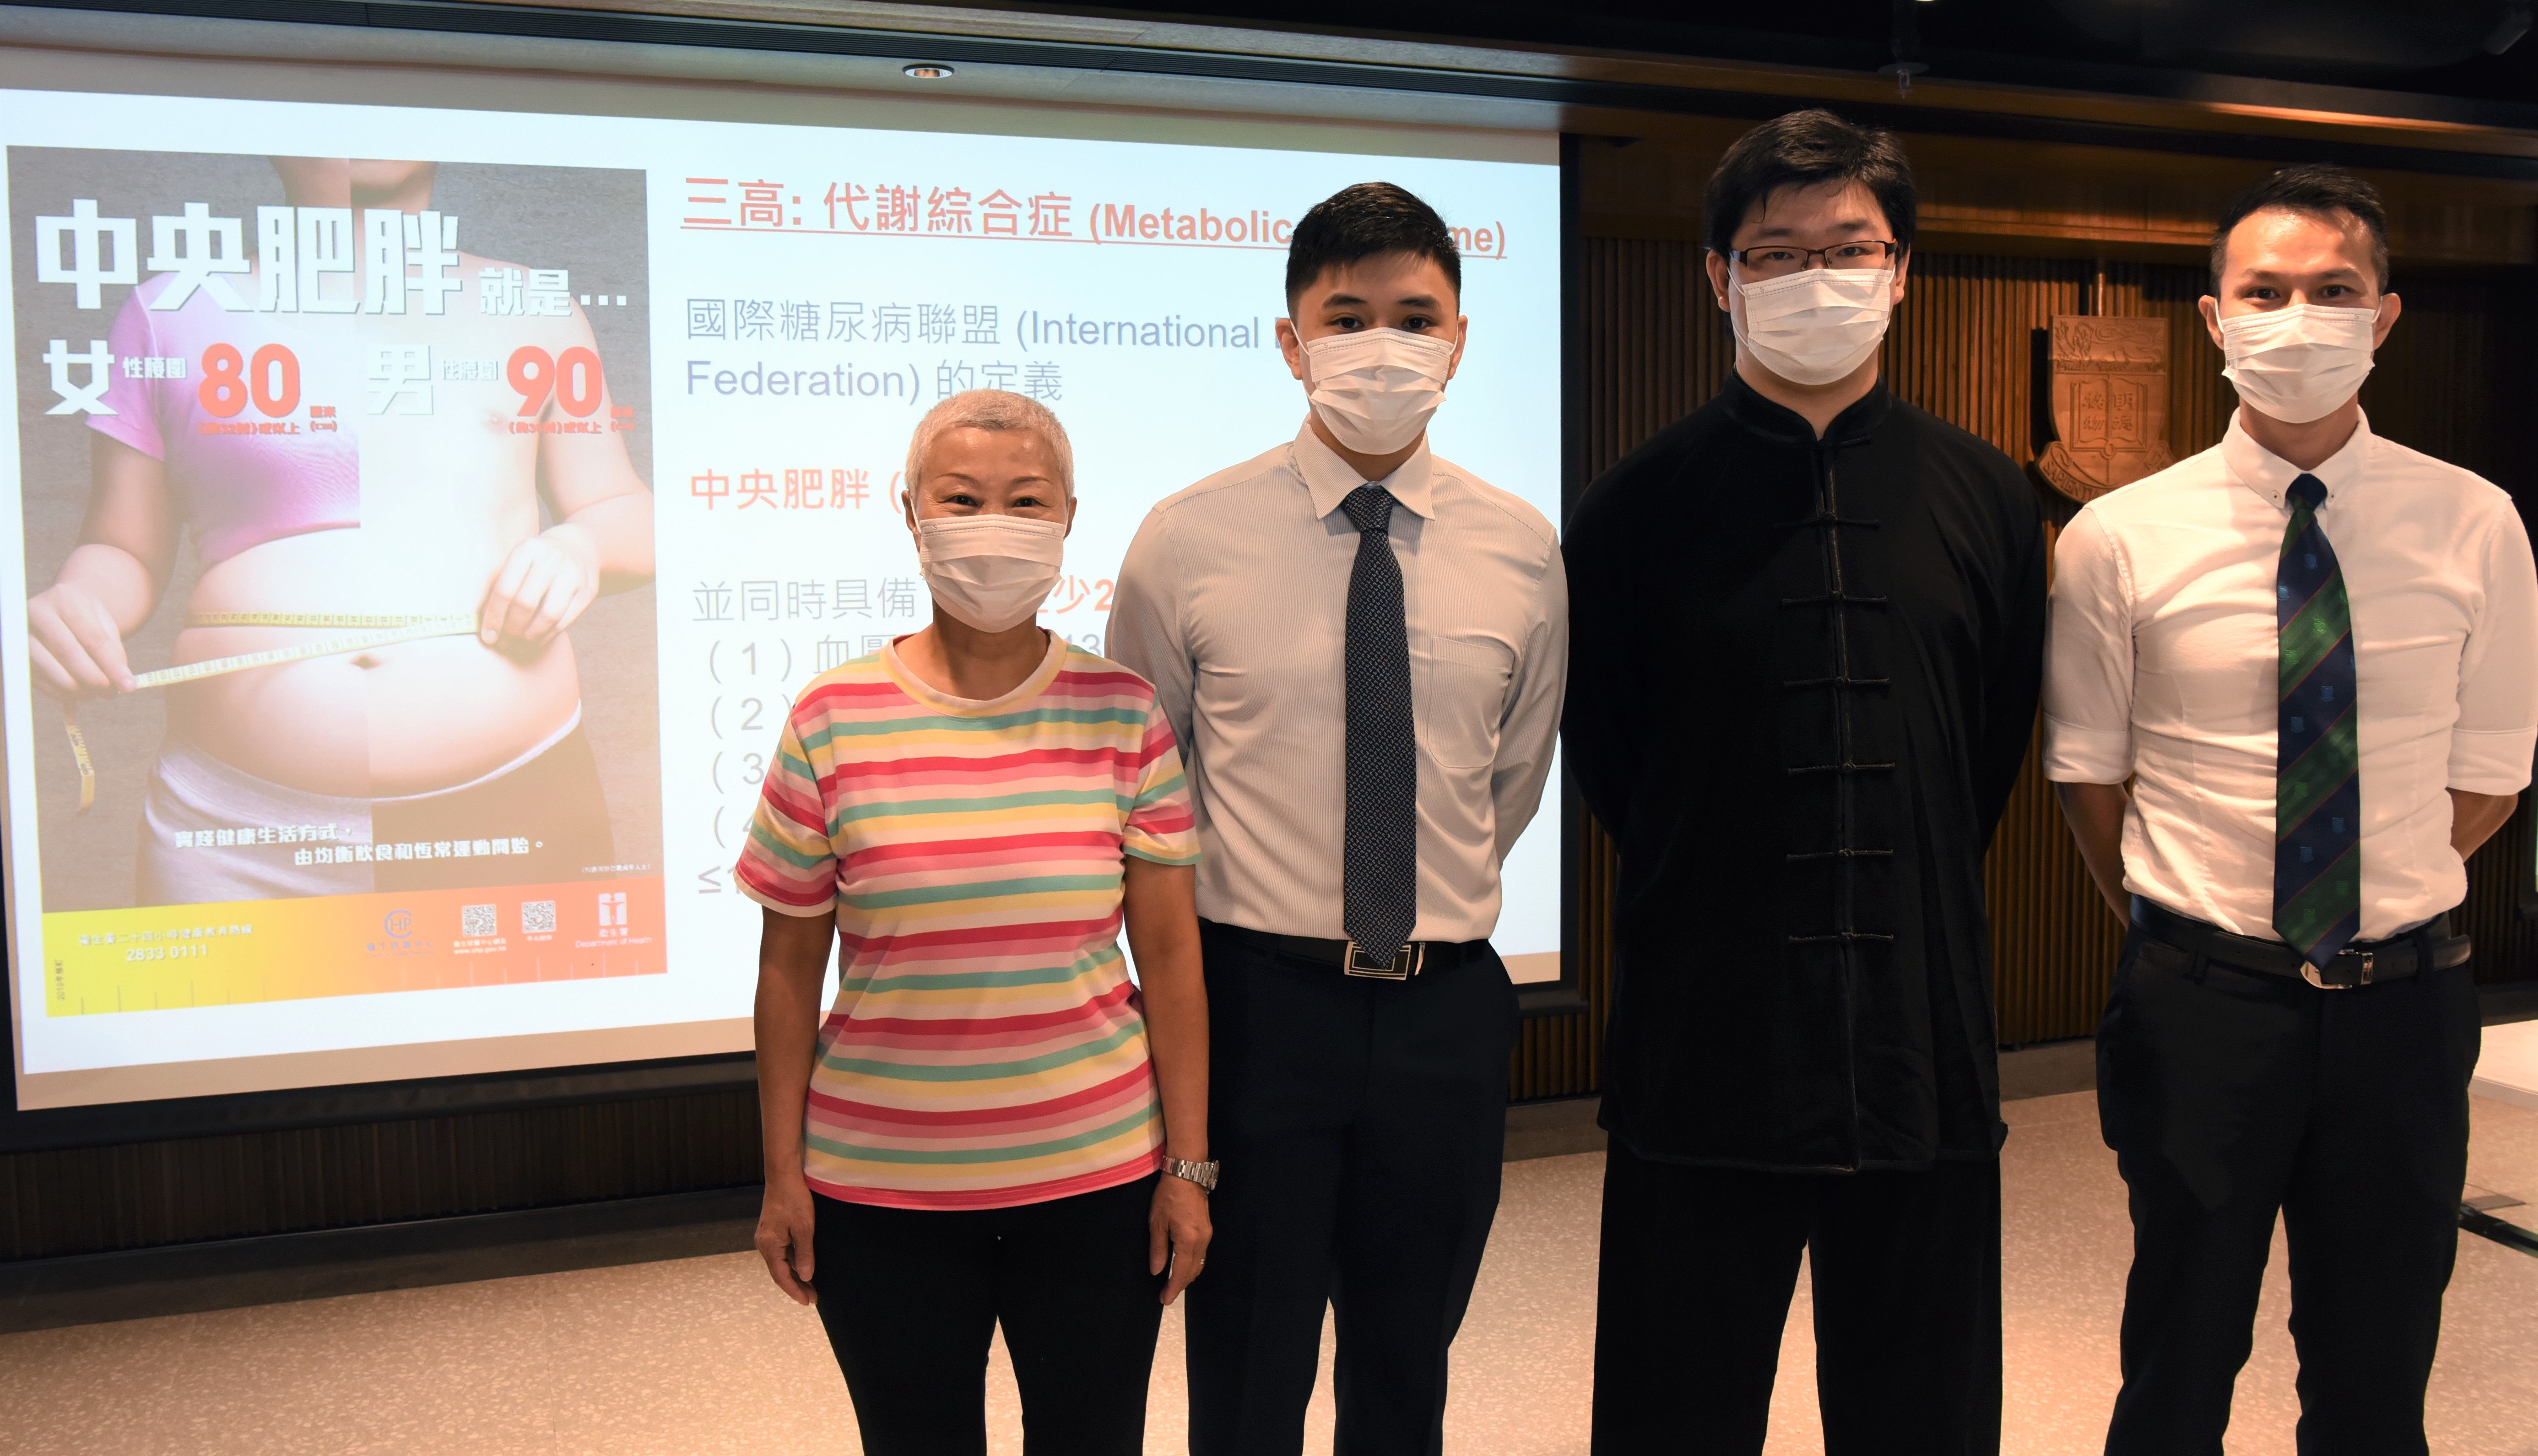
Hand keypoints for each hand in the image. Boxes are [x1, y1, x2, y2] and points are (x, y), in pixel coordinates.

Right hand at [27, 580, 135, 699]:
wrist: (57, 609)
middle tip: (110, 693)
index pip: (92, 637)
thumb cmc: (85, 617)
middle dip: (94, 678)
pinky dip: (61, 693)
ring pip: (51, 670)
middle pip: (68, 652)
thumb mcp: (105, 624)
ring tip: (96, 693)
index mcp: (65, 599)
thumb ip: (114, 650)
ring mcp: (21, 634)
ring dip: (78, 689)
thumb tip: (121, 681)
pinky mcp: (16, 655)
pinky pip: (40, 681)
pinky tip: (77, 693)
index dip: (112, 665)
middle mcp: (37, 613)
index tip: (129, 686)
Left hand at [478, 525, 598, 649]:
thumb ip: (500, 586)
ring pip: (548, 616)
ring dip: (530, 636)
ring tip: (519, 643)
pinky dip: (548, 636)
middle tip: (504, 642)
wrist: (577, 547)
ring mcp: (574, 574)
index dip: (494, 617)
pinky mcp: (588, 590)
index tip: (488, 636)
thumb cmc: (537, 561)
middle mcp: (552, 559)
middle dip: (511, 629)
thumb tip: (485, 624)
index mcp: (527, 549)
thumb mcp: (518, 561)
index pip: (505, 590)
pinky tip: (536, 640)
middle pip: (526, 604)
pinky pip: (565, 621)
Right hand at [754, 1176, 819, 1306]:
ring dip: (795, 1275)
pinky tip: (804, 1266)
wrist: (784, 1176)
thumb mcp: (805, 1228)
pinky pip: (782, 1253)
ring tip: (811, 1286)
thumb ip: (805, 1254)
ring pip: (781, 1263)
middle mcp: (764, 1244)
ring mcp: (767, 1238)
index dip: (795, 1291)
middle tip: (813, 1298)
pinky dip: (793, 1262)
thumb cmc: (794, 1199)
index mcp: (769, 1246)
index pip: (781, 1276)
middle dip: (796, 1286)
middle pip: (780, 1272)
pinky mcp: (772, 1231)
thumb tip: (807, 1277)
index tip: (808, 1302)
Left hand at [1150, 1171, 1212, 1305]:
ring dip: (1187, 1276)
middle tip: (1166, 1295)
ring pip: (1199, 1264)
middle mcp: (1202, 1241)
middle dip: (1180, 1285)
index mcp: (1188, 1240)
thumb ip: (1158, 1249)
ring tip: (1173, 1284)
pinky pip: (1201, 1255)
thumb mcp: (1157, 1222)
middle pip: (1193, 1271)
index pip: (1181, 1272)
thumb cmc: (1168, 1196)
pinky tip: (1183, 1267)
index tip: (1164, 1299)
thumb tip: (1157, 1271)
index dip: (1173, 1288)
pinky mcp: (1208, 1230)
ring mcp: (1207, 1235)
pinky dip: (1192, 1265)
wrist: (1187, 1174)